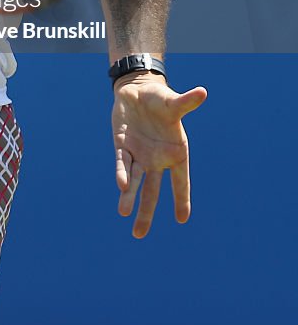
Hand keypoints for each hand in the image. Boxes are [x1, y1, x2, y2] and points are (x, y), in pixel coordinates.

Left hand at [112, 73, 206, 237]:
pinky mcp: (123, 146)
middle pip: (152, 190)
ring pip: (135, 181)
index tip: (182, 219)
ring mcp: (139, 155)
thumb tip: (203, 92)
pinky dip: (122, 172)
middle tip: (139, 234)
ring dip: (129, 196)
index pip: (180, 181)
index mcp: (175, 153)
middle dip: (146, 212)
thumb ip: (186, 103)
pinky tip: (121, 185)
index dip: (182, 198)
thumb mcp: (173, 103)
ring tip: (124, 214)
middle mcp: (157, 159)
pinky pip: (122, 162)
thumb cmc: (161, 100)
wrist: (137, 91)